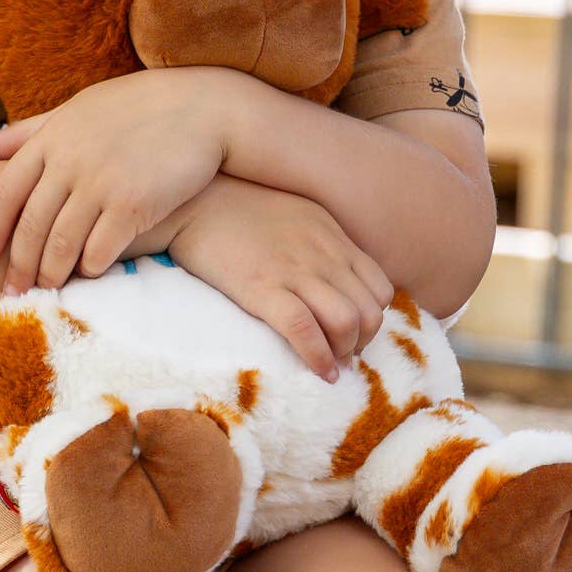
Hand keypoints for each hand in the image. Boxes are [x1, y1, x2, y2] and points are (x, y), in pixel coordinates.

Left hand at [0, 73, 235, 288]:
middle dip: (19, 265)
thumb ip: (28, 131)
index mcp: (52, 138)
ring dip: (52, 274)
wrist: (204, 108)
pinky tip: (90, 275)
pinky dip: (90, 269)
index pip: (6, 192)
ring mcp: (100, 183)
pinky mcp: (132, 204)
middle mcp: (70, 161)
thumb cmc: (139, 107)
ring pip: (62, 244)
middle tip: (12, 292)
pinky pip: (100, 250)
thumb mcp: (78, 108)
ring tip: (47, 291)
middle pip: (31, 226)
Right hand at [164, 176, 394, 380]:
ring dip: (344, 353)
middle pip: (370, 311)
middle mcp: (323, 254)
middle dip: (363, 342)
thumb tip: (329, 276)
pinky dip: (318, 359)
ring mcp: (294, 272)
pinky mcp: (262, 288)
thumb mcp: (296, 213)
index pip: (380, 287)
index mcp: (332, 237)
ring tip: (331, 365)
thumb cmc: (236, 206)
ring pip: (347, 322)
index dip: (373, 319)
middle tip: (342, 355)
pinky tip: (320, 373)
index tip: (353, 334)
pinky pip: (304, 330)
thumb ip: (319, 242)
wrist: (192, 199)